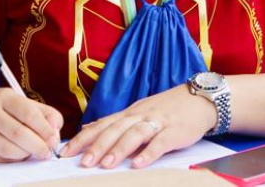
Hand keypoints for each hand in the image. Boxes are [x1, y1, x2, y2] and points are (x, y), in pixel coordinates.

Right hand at [0, 88, 62, 161]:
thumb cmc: (1, 108)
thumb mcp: (21, 102)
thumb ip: (43, 113)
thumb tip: (56, 129)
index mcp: (5, 97)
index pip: (28, 112)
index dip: (44, 128)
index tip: (54, 139)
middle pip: (18, 133)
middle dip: (37, 145)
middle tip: (47, 152)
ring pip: (8, 148)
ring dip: (27, 154)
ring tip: (35, 153)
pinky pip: (0, 157)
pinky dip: (15, 158)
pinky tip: (20, 154)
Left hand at [62, 84, 215, 168]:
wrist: (199, 99)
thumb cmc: (166, 109)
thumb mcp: (137, 112)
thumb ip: (115, 122)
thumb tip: (88, 129)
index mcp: (128, 113)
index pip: (101, 125)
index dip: (83, 138)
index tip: (65, 152)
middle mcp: (138, 115)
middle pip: (114, 129)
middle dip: (97, 146)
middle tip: (82, 162)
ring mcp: (156, 122)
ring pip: (134, 134)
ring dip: (119, 149)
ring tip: (106, 165)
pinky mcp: (174, 131)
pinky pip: (160, 142)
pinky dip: (148, 153)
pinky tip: (138, 164)